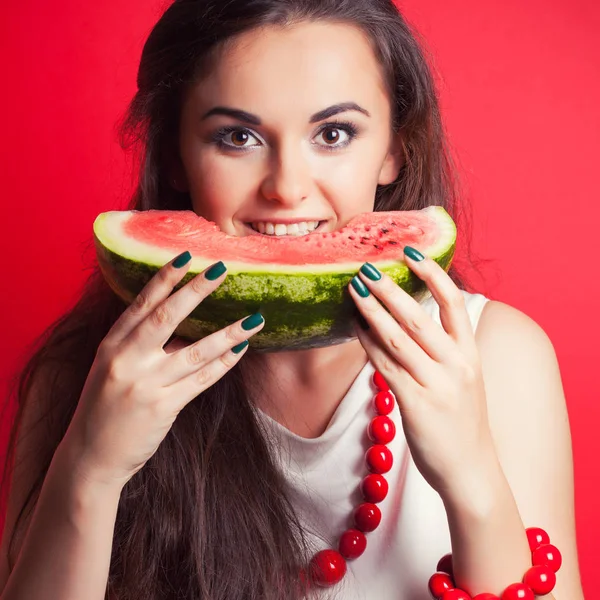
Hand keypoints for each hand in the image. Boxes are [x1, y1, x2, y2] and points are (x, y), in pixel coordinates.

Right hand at [61, 253, 264, 488]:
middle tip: (221, 269)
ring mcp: (145, 384)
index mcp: (111, 345)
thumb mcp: (111, 368)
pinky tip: (241, 349)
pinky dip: (224, 363)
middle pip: (167, 317)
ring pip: (195, 351)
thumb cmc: (103, 409)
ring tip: (255, 318)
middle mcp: (126, 360)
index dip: (164, 278)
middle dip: (196, 291)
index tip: (185, 256)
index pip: (141, 304)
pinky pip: (201, 380)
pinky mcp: (163, 407)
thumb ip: (138, 344)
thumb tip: (181, 321)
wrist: (90, 458)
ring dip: (228, 333)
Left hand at [349, 247, 497, 500]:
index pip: (452, 302)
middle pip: (418, 316)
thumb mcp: (465, 379)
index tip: (410, 252)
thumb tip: (409, 316)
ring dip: (372, 310)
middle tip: (366, 267)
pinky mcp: (416, 404)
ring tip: (353, 289)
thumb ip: (444, 349)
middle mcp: (456, 365)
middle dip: (389, 288)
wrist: (471, 471)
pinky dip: (368, 343)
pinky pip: (385, 366)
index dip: (432, 273)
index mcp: (470, 354)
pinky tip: (354, 327)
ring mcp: (437, 385)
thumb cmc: (462, 421)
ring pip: (398, 338)